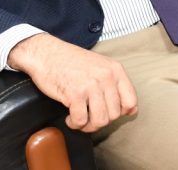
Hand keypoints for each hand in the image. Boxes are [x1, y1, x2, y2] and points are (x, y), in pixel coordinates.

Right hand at [8, 33, 137, 132]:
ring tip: (80, 118)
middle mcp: (106, 76)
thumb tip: (131, 110)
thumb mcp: (100, 66)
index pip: (131, 101)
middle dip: (100, 120)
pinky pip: (81, 121)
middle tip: (88, 115)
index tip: (107, 112)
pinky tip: (69, 117)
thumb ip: (116, 84)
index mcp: (115, 70)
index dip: (120, 113)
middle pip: (114, 115)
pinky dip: (74, 123)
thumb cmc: (71, 61)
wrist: (46, 53)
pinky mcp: (75, 94)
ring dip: (88, 125)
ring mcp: (91, 85)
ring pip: (100, 121)